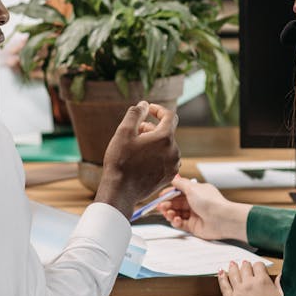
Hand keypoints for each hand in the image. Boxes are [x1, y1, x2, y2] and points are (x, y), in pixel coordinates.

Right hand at [95, 102, 180, 217]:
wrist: (120, 191)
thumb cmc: (121, 161)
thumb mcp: (123, 132)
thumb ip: (136, 114)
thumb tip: (144, 104)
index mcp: (165, 138)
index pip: (169, 116)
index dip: (158, 110)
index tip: (148, 110)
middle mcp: (174, 151)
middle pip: (166, 132)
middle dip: (151, 128)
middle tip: (134, 132)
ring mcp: (173, 165)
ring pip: (166, 146)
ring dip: (153, 142)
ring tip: (136, 147)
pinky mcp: (170, 175)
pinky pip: (166, 158)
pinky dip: (156, 155)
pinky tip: (141, 159)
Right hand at [159, 175, 250, 240]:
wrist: (222, 219)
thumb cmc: (211, 202)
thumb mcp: (193, 188)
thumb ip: (181, 184)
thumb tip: (174, 179)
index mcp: (196, 192)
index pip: (178, 192)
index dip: (169, 194)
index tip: (160, 196)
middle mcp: (195, 203)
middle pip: (176, 204)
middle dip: (167, 205)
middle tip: (161, 206)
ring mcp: (194, 215)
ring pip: (177, 214)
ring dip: (170, 214)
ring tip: (168, 214)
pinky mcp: (194, 226)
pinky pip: (181, 224)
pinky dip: (176, 222)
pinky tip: (176, 220)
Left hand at [219, 260, 282, 295]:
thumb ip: (280, 285)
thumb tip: (280, 276)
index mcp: (263, 281)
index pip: (259, 266)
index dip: (258, 266)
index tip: (258, 268)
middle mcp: (250, 284)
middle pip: (245, 268)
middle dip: (245, 265)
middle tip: (244, 264)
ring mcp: (238, 291)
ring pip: (234, 274)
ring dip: (233, 267)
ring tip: (232, 264)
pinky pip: (224, 285)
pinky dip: (221, 277)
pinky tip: (221, 272)